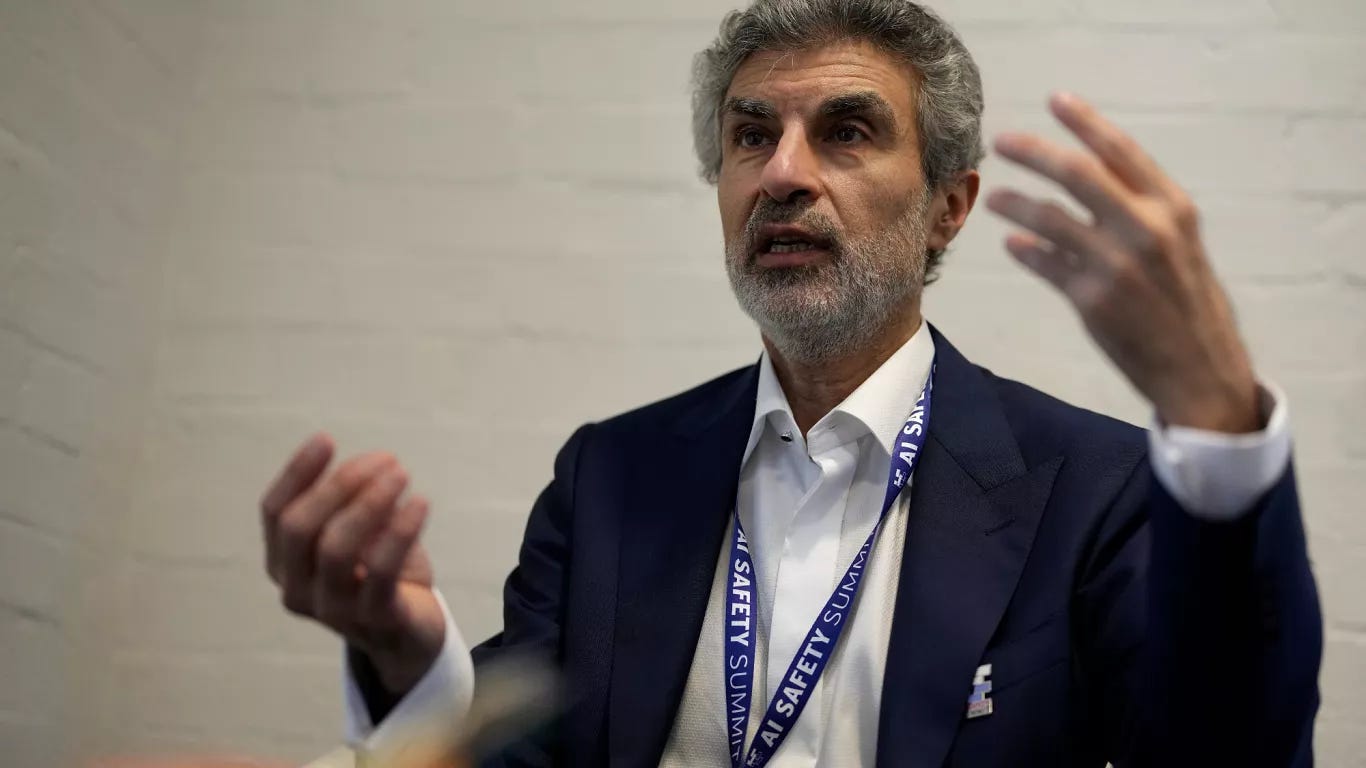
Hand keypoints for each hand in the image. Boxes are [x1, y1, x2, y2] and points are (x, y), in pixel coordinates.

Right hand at [260, 433, 444, 694]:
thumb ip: (352, 501)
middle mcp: (297, 590)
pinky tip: (420, 504)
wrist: (410, 631)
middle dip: (340, 484)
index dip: (296, 473)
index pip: (274, 513)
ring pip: (335, 549)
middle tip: (386, 459)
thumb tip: (368, 466)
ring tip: (401, 475)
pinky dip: (400, 532)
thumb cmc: (380, 571)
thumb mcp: (359, 530)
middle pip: (300, 528)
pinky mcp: (374, 621)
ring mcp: (332, 611)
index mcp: (284, 563)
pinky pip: (381, 572)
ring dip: (370, 502)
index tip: (326, 439)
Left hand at [986, 92, 1261, 432]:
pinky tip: (1014, 244)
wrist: (1199, 369)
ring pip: (1050, 219)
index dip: (1085, 122)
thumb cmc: (1188, 302)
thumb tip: (1087, 178)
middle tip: (1002, 142)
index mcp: (1173, 208)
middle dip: (1034, 153)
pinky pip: (1046, 264)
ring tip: (995, 198)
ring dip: (1017, 204)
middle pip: (1077, 175)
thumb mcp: (1180, 244)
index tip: (1055, 100)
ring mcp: (1116, 265)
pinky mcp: (1092, 300)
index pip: (1121, 151)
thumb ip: (1140, 210)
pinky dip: (1026, 251)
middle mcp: (1146, 230)